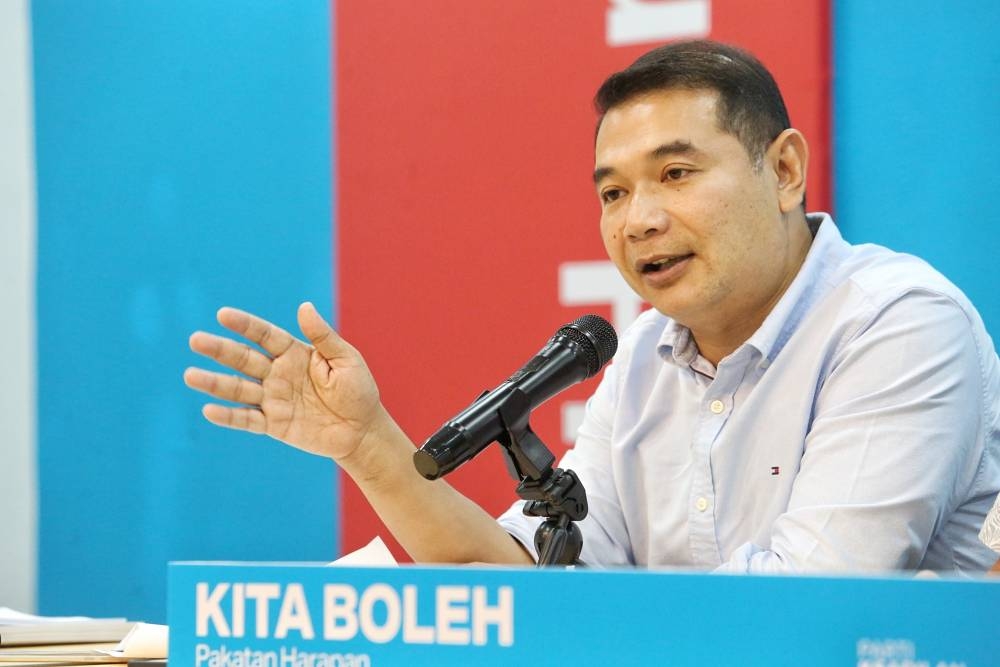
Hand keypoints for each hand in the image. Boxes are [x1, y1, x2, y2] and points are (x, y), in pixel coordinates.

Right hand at [184, 302, 382, 460]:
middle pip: (244, 359)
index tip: (222, 315)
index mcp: (295, 353)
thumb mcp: (346, 360)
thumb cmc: (357, 390)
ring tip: (190, 375)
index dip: (245, 325)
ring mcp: (273, 399)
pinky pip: (247, 420)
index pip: (265, 336)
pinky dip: (229, 416)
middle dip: (220, 349)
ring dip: (214, 383)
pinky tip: (209, 410)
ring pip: (239, 389)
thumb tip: (304, 306)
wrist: (362, 431)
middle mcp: (278, 373)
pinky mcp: (274, 424)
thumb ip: (323, 337)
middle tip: (195, 340)